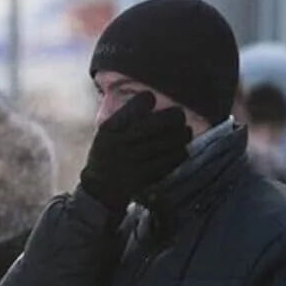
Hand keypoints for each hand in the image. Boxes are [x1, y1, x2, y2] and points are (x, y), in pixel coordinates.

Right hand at [80, 92, 191, 212]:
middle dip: (170, 118)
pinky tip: (182, 149)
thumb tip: (151, 97)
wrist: (99, 188)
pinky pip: (165, 164)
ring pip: (162, 145)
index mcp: (110, 131)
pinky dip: (177, 155)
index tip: (152, 99)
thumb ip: (125, 117)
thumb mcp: (106, 133)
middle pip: (150, 127)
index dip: (144, 101)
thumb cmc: (107, 153)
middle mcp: (119, 145)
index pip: (129, 110)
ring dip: (179, 136)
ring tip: (186, 132)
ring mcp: (131, 162)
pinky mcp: (142, 177)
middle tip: (180, 115)